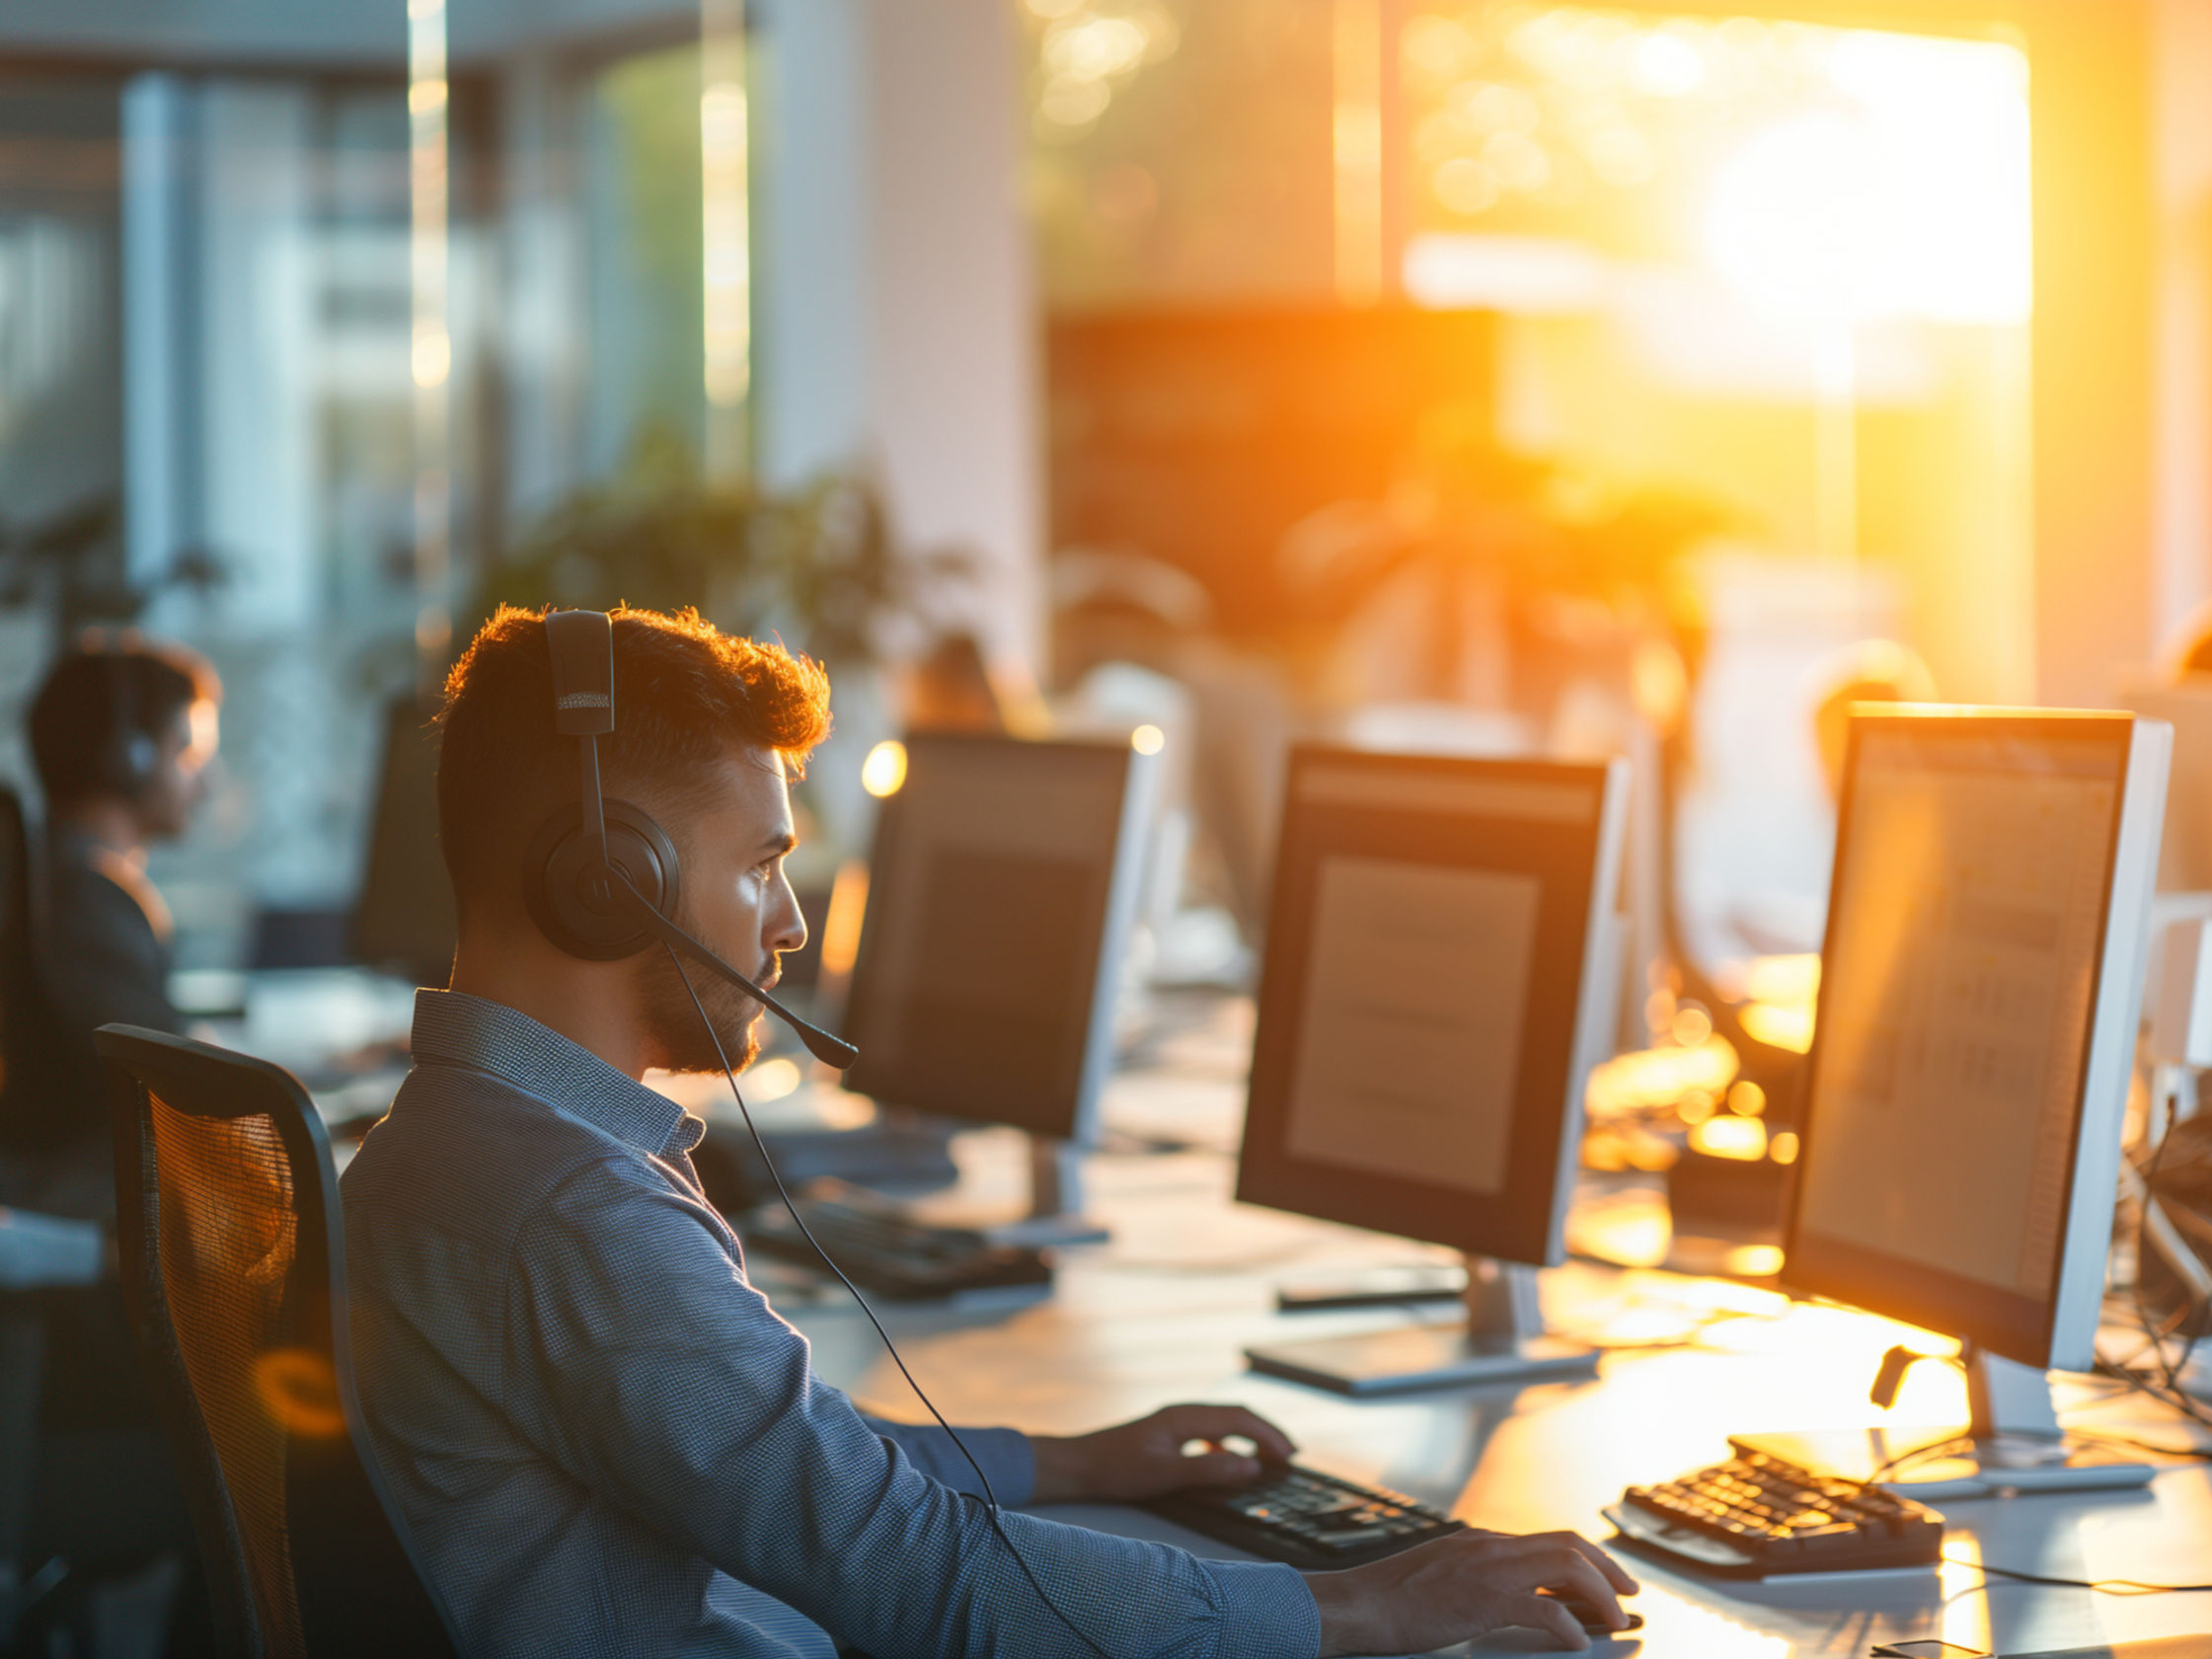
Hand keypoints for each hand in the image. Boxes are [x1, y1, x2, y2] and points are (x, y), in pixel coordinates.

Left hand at [1027, 1403, 1296, 1503]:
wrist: (1076, 1465)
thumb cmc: (1115, 1470)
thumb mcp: (1164, 1475)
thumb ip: (1209, 1470)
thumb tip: (1252, 1466)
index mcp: (1184, 1416)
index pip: (1239, 1418)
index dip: (1269, 1435)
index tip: (1290, 1456)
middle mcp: (1182, 1413)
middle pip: (1235, 1415)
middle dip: (1265, 1434)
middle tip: (1289, 1458)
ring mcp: (1174, 1422)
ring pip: (1223, 1423)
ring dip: (1248, 1438)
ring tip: (1267, 1460)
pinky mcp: (1166, 1434)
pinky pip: (1208, 1433)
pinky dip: (1228, 1445)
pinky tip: (1227, 1463)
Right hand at [1306, 1528, 1638, 1655]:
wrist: (1358, 1603)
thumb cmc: (1389, 1596)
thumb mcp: (1439, 1571)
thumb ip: (1473, 1571)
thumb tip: (1506, 1589)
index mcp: (1481, 1542)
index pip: (1548, 1538)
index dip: (1586, 1556)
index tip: (1606, 1575)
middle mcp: (1490, 1547)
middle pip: (1567, 1544)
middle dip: (1606, 1567)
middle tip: (1628, 1593)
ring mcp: (1487, 1571)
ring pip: (1564, 1567)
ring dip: (1599, 1592)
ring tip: (1616, 1617)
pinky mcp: (1482, 1601)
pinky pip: (1541, 1609)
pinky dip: (1567, 1624)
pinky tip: (1578, 1641)